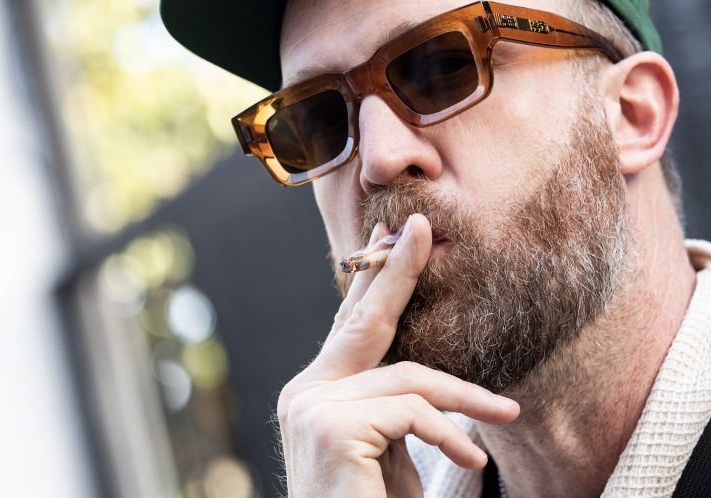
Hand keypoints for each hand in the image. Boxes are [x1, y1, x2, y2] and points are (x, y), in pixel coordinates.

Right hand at [277, 214, 519, 496]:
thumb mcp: (389, 449)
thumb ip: (394, 403)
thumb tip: (422, 369)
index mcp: (316, 391)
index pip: (351, 327)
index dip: (373, 279)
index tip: (393, 237)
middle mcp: (304, 391)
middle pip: (364, 322)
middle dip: (395, 270)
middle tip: (421, 229)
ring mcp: (310, 407)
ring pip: (406, 377)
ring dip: (463, 398)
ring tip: (504, 417)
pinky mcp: (328, 427)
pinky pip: (409, 410)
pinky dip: (449, 432)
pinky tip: (471, 458)